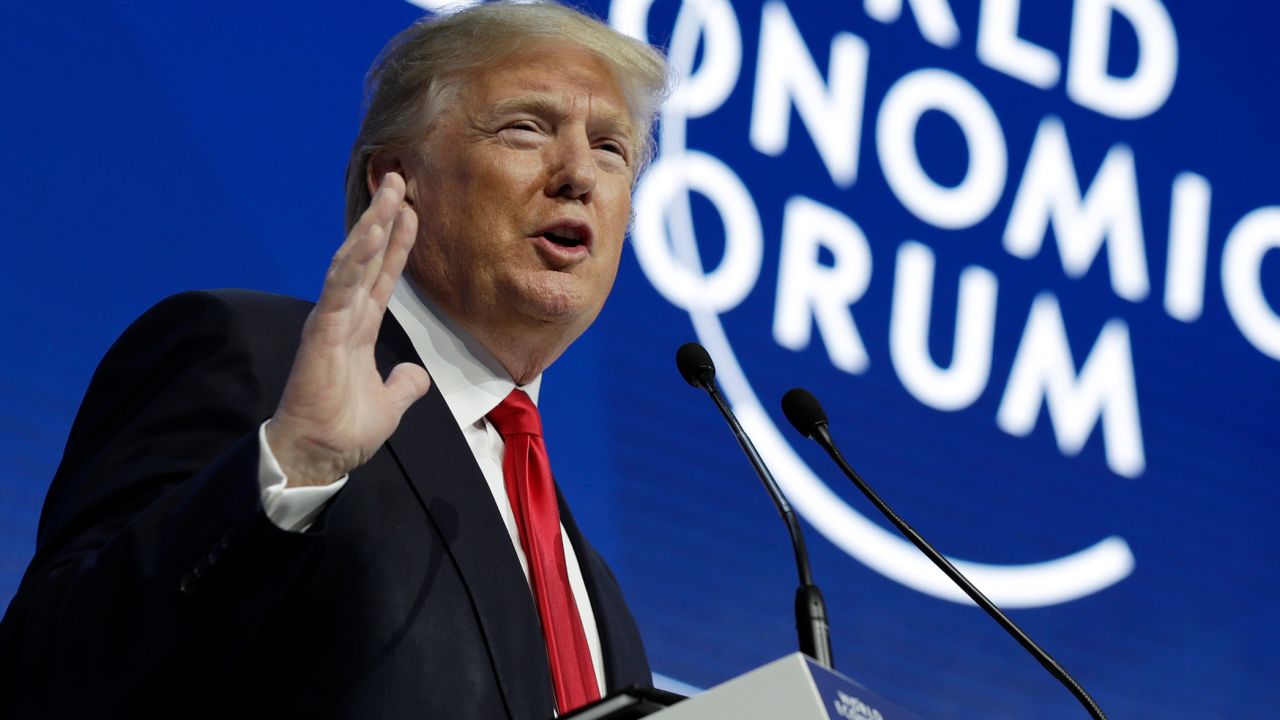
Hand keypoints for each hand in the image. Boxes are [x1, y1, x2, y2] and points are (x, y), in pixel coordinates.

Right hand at [265, 172, 429, 486]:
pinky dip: (356, 258)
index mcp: (358, 329)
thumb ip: (402, 385)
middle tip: (400, 180)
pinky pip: (341, 286)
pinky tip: (371, 232)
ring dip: (373, 225)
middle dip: (384, 219)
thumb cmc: (343, 432)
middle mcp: (344, 317)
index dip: (398, 245)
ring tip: (392, 192)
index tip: (413, 213)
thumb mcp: (388, 405)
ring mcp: (332, 320)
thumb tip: (416, 377)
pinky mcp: (322, 331)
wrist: (318, 457)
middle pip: (368, 258)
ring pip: (354, 262)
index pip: (382, 276)